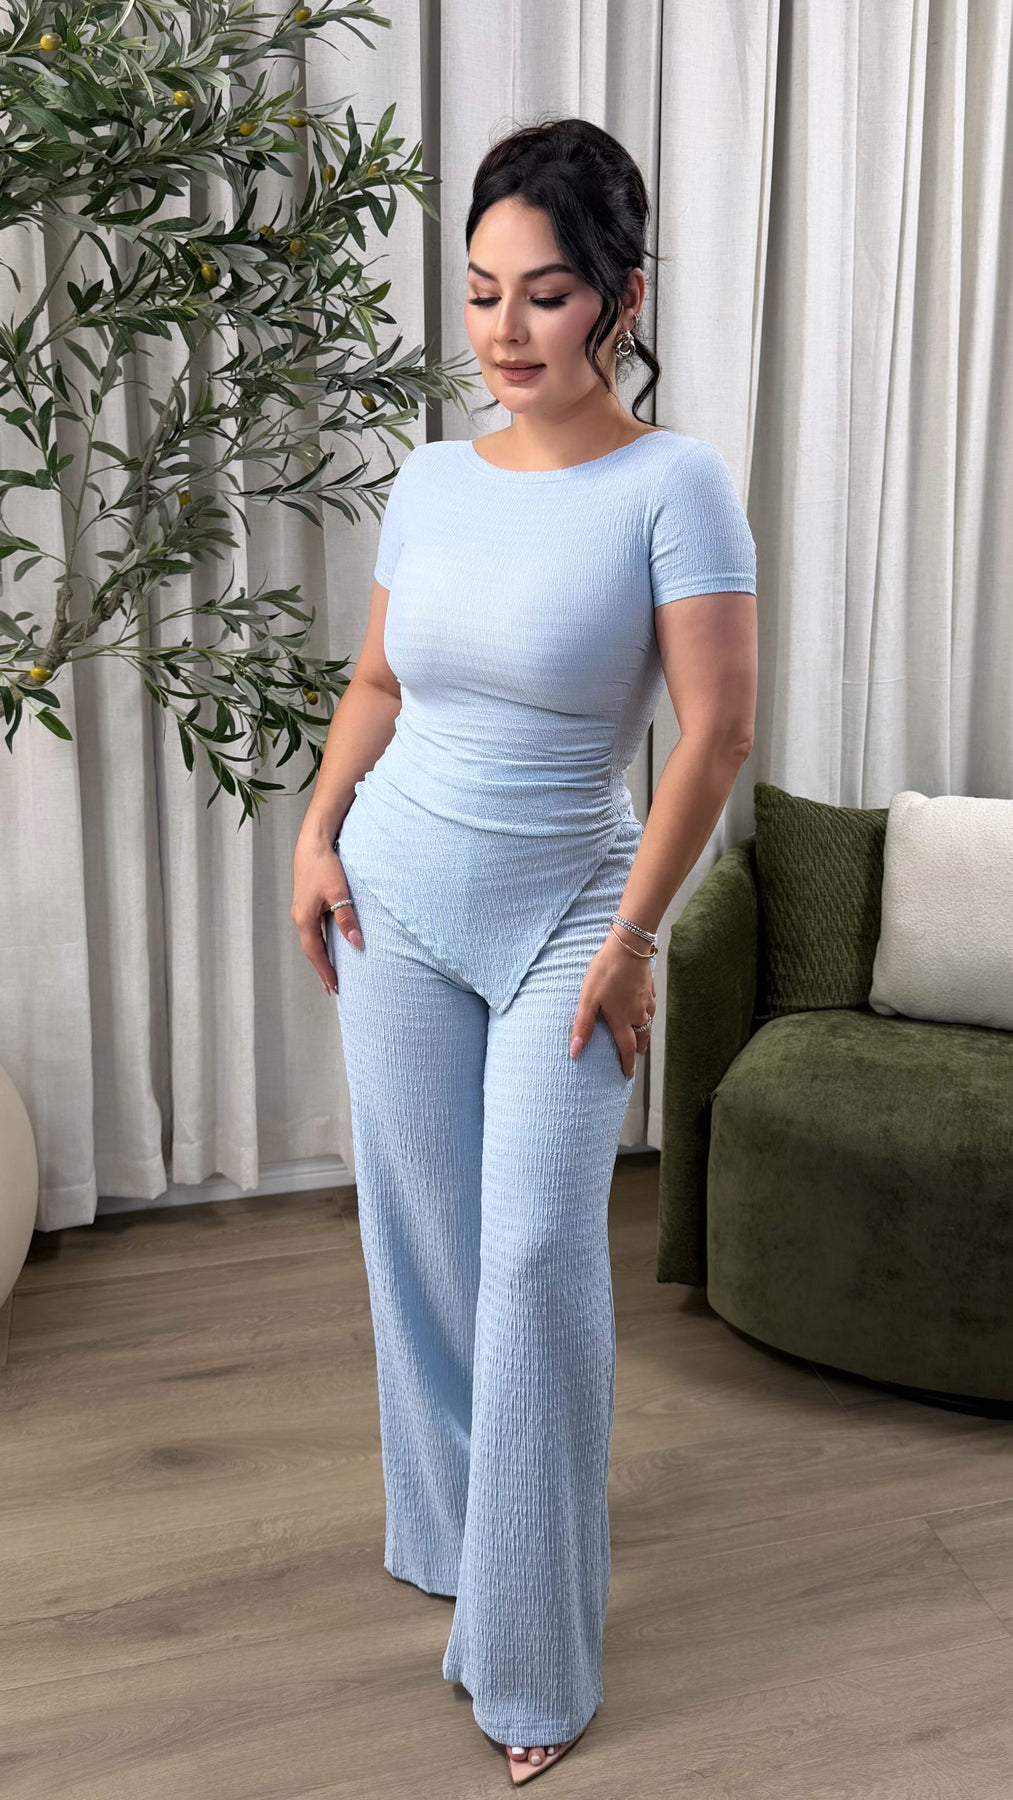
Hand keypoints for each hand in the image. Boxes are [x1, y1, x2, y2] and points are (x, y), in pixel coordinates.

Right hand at [292, 832, 362, 995]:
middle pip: (312, 949)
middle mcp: (300, 917)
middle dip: (322, 968)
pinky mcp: (308, 902)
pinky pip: (315, 929)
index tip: (334, 988)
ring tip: (331, 971)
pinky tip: (330, 944)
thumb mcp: (339, 893)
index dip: (325, 971)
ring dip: (321, 955)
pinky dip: (322, 941)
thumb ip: (347, 919)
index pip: (315, 953)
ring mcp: (302, 910)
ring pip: (313, 939)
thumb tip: (356, 943)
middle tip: (332, 987)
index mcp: (304, 919)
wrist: (313, 843)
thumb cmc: (324, 866)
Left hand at [568, 928, 656, 1077]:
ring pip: (649, 1021)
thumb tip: (575, 1053)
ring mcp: (646, 1000)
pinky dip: (649, 1012)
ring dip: (645, 1032)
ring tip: (642, 1036)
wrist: (628, 947)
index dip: (627, 1063)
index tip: (627, 1075)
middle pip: (642, 1037)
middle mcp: (637, 1013)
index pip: (627, 1048)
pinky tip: (646, 1007)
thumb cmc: (605, 973)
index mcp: (622, 1020)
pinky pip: (651, 1005)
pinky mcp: (649, 987)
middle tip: (637, 1055)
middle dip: (639, 1048)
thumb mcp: (588, 1000)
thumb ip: (582, 1026)